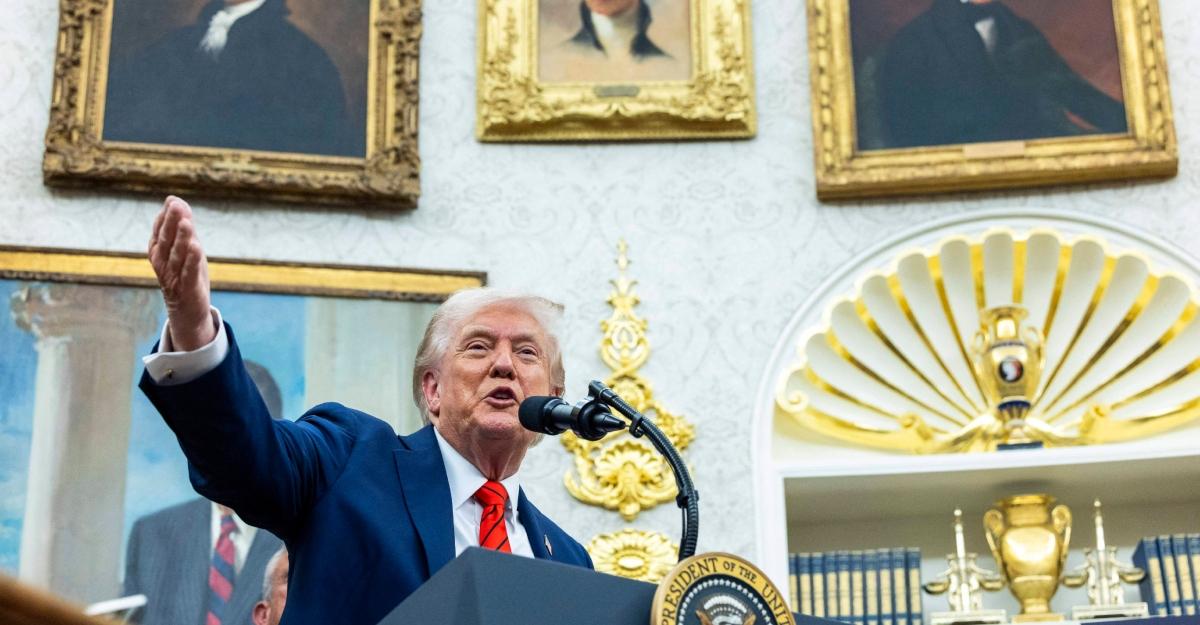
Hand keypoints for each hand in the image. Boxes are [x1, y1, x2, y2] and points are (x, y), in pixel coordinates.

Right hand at [149, 196, 215, 350]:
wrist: (186, 310)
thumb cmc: (184, 273)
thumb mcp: (184, 248)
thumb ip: (181, 226)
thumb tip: (175, 199)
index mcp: (158, 251)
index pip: (160, 231)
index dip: (166, 217)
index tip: (173, 201)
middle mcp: (162, 263)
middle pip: (166, 240)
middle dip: (171, 222)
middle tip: (176, 205)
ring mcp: (173, 276)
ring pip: (176, 255)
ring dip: (181, 238)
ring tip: (186, 222)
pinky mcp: (186, 288)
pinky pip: (188, 272)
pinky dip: (191, 260)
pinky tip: (196, 246)